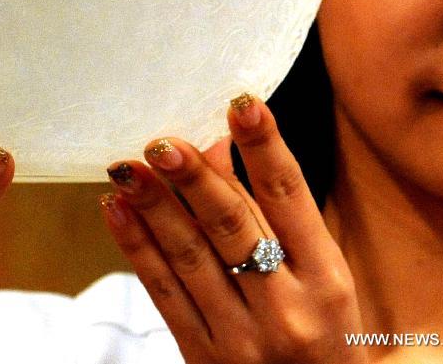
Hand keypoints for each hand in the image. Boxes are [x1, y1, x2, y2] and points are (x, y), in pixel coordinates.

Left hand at [100, 96, 364, 363]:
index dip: (265, 147)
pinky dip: (135, 248)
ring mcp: (240, 336)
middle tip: (162, 141)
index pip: (291, 198)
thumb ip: (275, 217)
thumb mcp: (322, 281)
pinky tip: (115, 210)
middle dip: (194, 179)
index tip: (241, 103)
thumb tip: (219, 146)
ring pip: (189, 257)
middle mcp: (287, 308)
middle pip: (232, 226)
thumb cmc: (324, 340)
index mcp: (327, 281)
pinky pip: (162, 293)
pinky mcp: (201, 356)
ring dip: (153, 207)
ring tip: (126, 167)